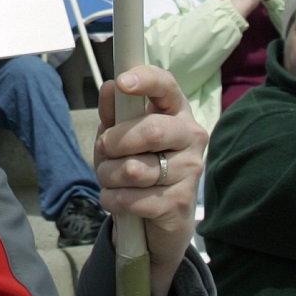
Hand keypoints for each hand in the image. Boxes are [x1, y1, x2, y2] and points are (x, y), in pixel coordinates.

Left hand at [93, 66, 206, 295]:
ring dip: (108, 175)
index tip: (122, 82)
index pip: (166, 86)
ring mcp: (190, 170)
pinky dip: (113, 199)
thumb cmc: (138, 162)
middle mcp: (191, 136)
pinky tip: (116, 199)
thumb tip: (109, 86)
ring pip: (134, 169)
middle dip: (114, 143)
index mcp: (176, 110)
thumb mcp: (120, 134)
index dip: (145, 80)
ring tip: (110, 178)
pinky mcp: (180, 202)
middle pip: (150, 131)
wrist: (158, 215)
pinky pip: (133, 198)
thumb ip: (114, 112)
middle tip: (104, 151)